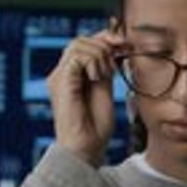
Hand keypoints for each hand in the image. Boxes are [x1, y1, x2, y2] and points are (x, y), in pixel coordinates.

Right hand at [47, 26, 125, 165]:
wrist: (86, 147)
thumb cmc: (95, 127)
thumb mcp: (105, 90)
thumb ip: (105, 70)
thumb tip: (115, 48)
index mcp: (72, 76)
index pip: (85, 44)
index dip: (105, 39)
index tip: (126, 44)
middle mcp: (62, 74)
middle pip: (80, 40)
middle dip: (105, 43)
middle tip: (119, 58)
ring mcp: (60, 77)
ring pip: (78, 44)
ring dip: (100, 54)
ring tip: (107, 74)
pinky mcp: (61, 82)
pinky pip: (76, 56)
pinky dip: (93, 62)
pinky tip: (98, 78)